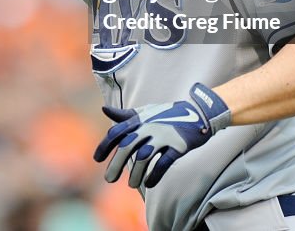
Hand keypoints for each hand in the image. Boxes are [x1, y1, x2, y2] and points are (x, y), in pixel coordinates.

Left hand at [93, 83, 230, 187]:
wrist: (197, 113)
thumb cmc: (166, 115)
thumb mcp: (145, 112)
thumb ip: (125, 115)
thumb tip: (104, 109)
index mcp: (139, 119)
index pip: (117, 132)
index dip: (105, 146)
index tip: (97, 160)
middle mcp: (149, 127)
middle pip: (128, 146)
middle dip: (116, 164)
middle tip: (109, 179)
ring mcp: (164, 136)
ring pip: (144, 156)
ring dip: (136, 173)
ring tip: (130, 184)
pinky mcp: (178, 146)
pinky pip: (164, 162)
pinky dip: (155, 174)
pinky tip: (149, 184)